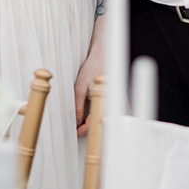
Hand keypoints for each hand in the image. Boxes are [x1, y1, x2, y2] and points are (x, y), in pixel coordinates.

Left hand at [74, 18, 105, 134]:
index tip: (74, 133)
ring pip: (103, 119)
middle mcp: (111, 103)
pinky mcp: (113, 99)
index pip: (94, 123)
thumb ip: (78, 107)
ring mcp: (113, 101)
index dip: (83, 131)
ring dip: (92, 123)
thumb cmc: (93, 68)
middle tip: (76, 129)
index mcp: (104, 101)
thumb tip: (76, 122)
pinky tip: (89, 115)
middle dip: (88, 128)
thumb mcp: (80, 88)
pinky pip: (105, 112)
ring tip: (81, 123)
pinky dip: (97, 116)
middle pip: (100, 123)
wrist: (103, 55)